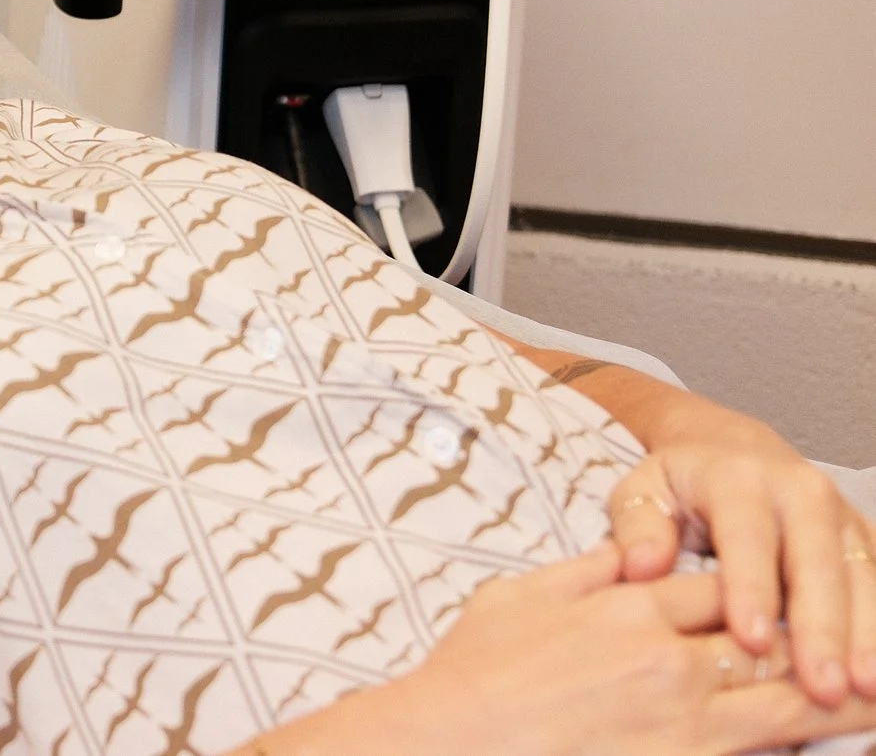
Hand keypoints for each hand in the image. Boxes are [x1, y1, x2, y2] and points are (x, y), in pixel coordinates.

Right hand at [354, 544, 875, 755]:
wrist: (453, 738)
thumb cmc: (474, 672)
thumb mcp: (518, 596)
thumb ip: (582, 571)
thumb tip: (623, 553)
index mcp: (630, 605)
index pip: (721, 584)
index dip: (758, 587)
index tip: (782, 592)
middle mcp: (671, 658)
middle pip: (771, 638)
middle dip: (821, 636)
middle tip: (862, 643)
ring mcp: (687, 721)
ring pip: (789, 701)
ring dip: (838, 696)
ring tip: (872, 695)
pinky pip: (763, 755)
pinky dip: (800, 748)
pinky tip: (830, 745)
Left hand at [603, 390, 875, 707]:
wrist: (731, 451)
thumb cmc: (680, 485)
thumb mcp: (642, 491)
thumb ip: (638, 527)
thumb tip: (641, 567)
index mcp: (739, 477)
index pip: (747, 537)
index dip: (751, 589)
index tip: (751, 640)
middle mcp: (801, 492)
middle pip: (817, 564)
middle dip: (822, 629)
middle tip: (821, 687)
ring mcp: (842, 517)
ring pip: (861, 579)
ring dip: (865, 638)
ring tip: (862, 692)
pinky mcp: (864, 541)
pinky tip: (874, 677)